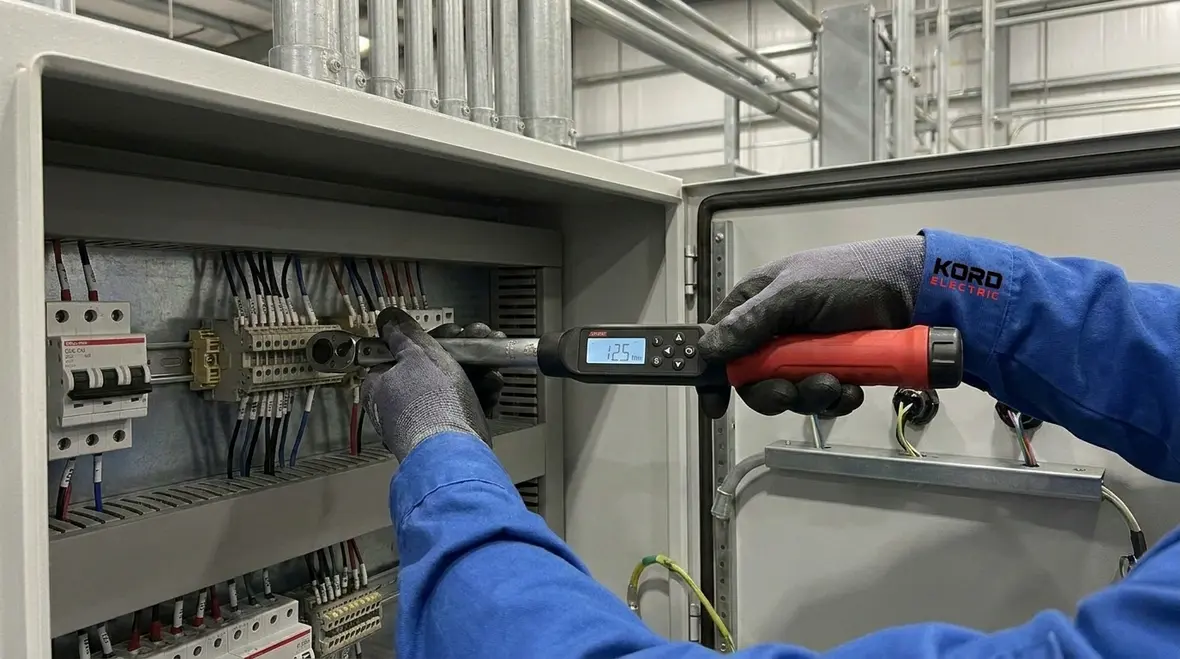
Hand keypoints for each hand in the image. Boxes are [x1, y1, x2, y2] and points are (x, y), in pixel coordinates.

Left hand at [361, 307, 505, 460]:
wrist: (455, 454)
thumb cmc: (431, 404)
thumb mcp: (419, 354)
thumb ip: (405, 334)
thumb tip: (388, 318)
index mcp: (380, 383)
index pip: (403, 350)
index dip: (433, 338)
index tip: (454, 334)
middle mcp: (396, 405)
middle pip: (432, 367)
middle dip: (463, 356)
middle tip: (481, 347)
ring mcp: (420, 421)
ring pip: (451, 387)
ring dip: (476, 375)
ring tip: (491, 373)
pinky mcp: (443, 435)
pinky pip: (461, 408)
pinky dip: (478, 398)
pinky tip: (491, 393)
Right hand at [698, 235, 925, 418]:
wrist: (914, 290)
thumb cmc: (851, 278)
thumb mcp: (794, 294)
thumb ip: (750, 323)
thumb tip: (708, 350)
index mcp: (756, 303)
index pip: (719, 341)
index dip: (715, 373)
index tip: (715, 404)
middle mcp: (776, 331)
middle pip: (753, 379)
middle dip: (771, 392)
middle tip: (788, 394)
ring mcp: (806, 353)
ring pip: (788, 393)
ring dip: (808, 397)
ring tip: (834, 385)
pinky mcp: (834, 370)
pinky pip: (822, 398)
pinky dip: (835, 399)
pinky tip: (851, 388)